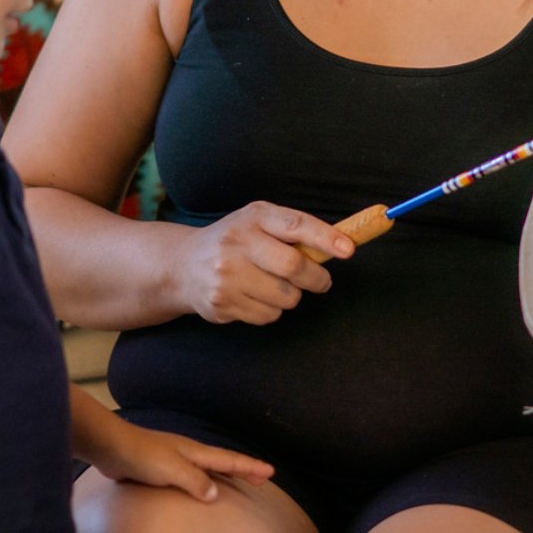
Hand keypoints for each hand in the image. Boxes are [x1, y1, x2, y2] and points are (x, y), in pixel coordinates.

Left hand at [88, 422, 273, 501]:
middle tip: (263, 478)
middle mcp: (190, 453)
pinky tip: (199, 488)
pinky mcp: (163, 468)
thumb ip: (194, 481)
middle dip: (244, 470)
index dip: (250, 466)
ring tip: (238, 482)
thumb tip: (215, 494)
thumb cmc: (143, 455)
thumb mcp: (172, 469)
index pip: (230, 460)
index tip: (270, 471)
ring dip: (226, 474)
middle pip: (224, 462)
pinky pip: (192, 476)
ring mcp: (176, 459)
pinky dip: (205, 480)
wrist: (113, 447)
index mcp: (196, 452)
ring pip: (209, 468)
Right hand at [175, 202, 352, 323]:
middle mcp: (237, 243)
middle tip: (322, 281)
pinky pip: (268, 316)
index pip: (296, 225)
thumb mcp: (259, 223)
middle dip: (317, 278)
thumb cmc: (236, 241)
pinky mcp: (222, 303)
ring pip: (285, 297)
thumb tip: (342, 244)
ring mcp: (227, 275)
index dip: (326, 238)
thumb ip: (293, 231)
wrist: (183, 265)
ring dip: (291, 296)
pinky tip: (255, 297)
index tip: (348, 250)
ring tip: (274, 285)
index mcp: (253, 217)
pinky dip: (271, 310)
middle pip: (294, 266)